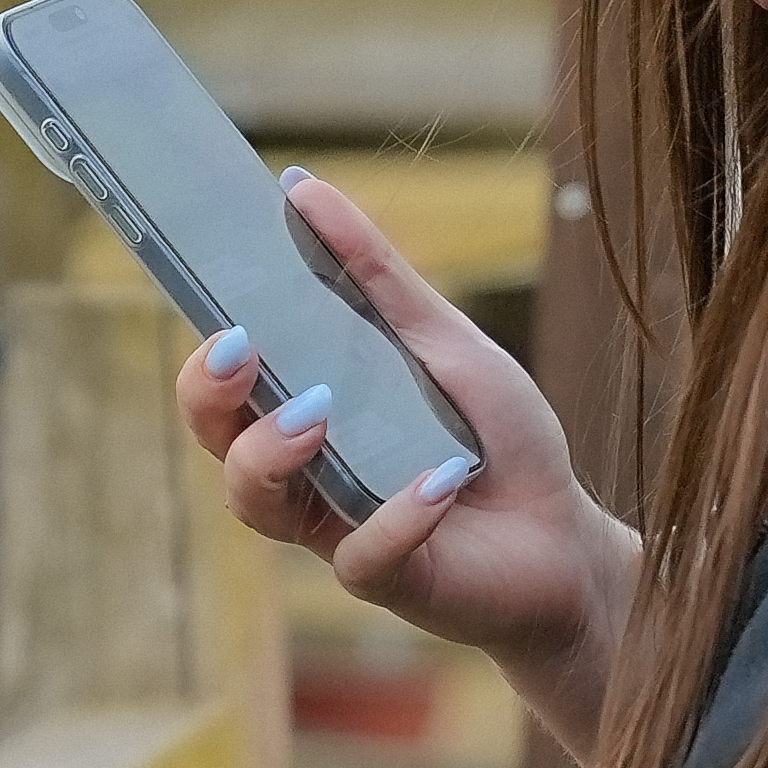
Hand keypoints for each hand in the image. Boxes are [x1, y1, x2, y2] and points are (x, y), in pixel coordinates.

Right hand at [176, 175, 638, 743]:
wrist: (565, 541)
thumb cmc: (496, 440)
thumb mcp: (444, 341)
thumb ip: (374, 276)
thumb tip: (299, 187)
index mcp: (302, 412)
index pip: (223, 380)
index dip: (201, 347)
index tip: (211, 295)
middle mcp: (300, 473)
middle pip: (215, 440)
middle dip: (210, 395)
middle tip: (240, 347)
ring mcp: (334, 529)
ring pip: (258, 502)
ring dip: (272, 452)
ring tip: (317, 412)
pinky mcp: (386, 580)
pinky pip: (364, 553)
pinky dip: (399, 513)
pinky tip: (439, 480)